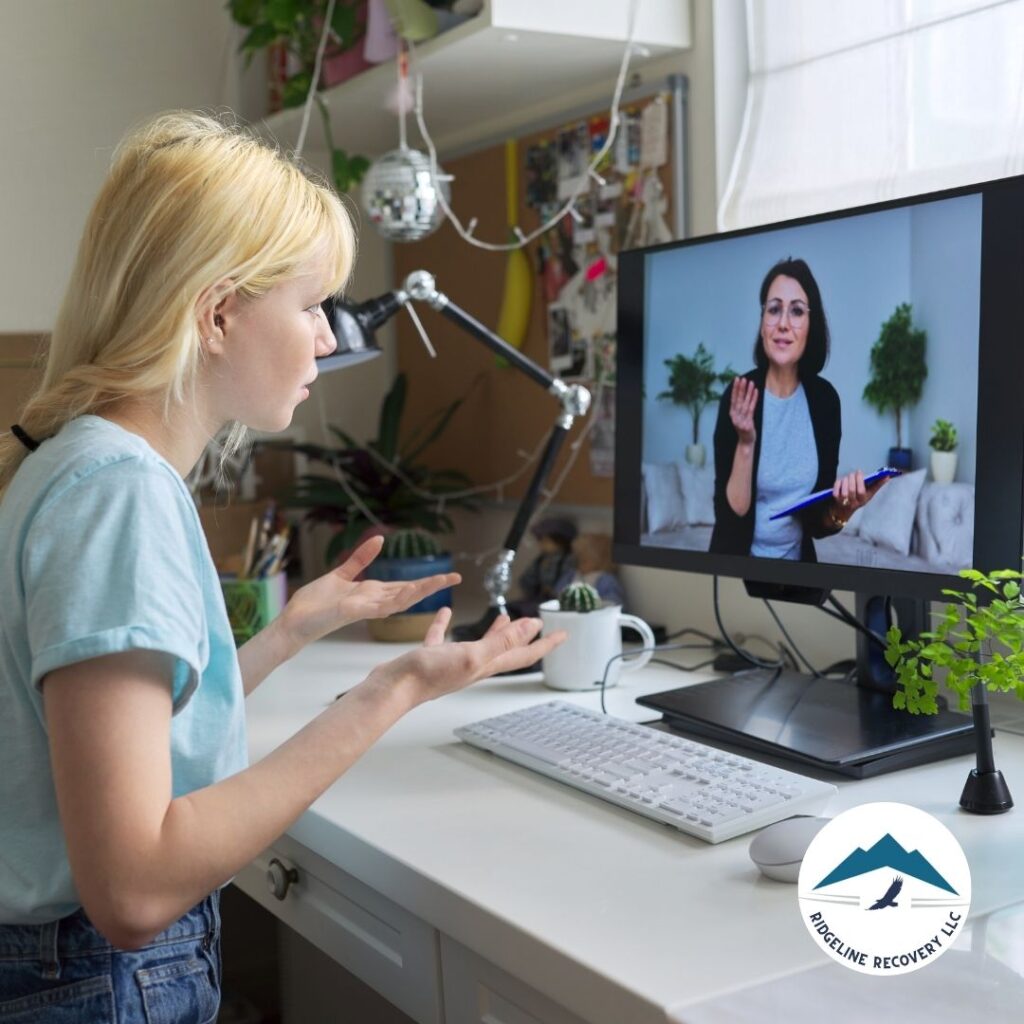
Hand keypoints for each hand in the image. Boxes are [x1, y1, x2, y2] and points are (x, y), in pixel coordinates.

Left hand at [279, 535, 460, 648]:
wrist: (293, 623)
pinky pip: (379, 605)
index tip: (447, 574)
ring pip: (400, 600)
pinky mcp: (354, 611)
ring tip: (441, 582)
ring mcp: (365, 608)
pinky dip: (396, 598)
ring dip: (421, 591)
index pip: (405, 586)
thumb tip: (380, 540)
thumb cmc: (314, 604)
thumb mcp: (341, 575)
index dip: (426, 581)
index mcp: (371, 593)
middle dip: (432, 585)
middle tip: (456, 577)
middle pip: (409, 593)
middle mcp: (373, 602)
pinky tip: (410, 591)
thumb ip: (360, 559)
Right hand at [375, 609, 567, 706]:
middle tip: (539, 626)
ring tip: (503, 617)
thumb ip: (501, 641)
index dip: (545, 644)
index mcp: (485, 665)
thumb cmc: (429, 674)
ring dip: (494, 632)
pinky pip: (442, 638)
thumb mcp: (472, 655)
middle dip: (524, 639)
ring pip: (478, 644)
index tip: (564, 634)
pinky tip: (445, 613)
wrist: (393, 688)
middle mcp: (472, 664)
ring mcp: (451, 662)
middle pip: (506, 650)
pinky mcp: (430, 658)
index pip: (523, 654)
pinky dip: (446, 625)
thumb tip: (532, 627)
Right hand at [729, 377, 757, 447]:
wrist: (745, 442)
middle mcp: (735, 416)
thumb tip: (740, 395)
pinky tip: (756, 392)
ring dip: (748, 392)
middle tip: (742, 378)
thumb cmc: (743, 428)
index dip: (735, 389)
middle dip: (740, 388)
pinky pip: (751, 409)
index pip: (733, 398)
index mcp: (732, 413)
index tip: (737, 379)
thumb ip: (739, 408)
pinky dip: (754, 400)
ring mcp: (741, 420)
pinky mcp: (748, 423)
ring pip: (745, 403)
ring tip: (751, 382)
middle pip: (738, 400)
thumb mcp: (739, 417)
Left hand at [831, 470, 888, 519]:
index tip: (860, 472)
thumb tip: (887, 476)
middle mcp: (853, 502)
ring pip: (843, 489)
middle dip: (852, 478)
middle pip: (852, 489)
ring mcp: (844, 501)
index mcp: (863, 500)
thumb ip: (877, 485)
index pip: (861, 491)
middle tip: (853, 473)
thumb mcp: (868, 494)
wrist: (843, 510)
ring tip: (847, 477)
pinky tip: (841, 481)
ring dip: (845, 480)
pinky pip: (836, 489)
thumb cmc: (858, 499)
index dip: (860, 480)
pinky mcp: (836, 499)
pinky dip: (838, 483)